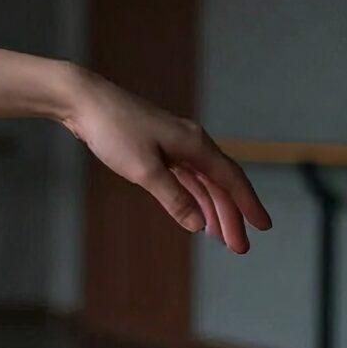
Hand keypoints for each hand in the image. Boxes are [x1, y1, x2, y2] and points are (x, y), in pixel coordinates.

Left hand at [59, 73, 270, 253]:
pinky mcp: (156, 148)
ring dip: (212, 209)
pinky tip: (195, 213)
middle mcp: (191, 143)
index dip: (249, 205)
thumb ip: (174, 198)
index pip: (232, 180)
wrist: (84, 100)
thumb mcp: (145, 170)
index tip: (263, 227)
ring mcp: (173, 145)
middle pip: (219, 185)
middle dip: (231, 216)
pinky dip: (191, 196)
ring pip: (201, 182)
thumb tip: (198, 224)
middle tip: (239, 247)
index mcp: (196, 145)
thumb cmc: (113, 130)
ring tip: (221, 237)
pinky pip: (183, 178)